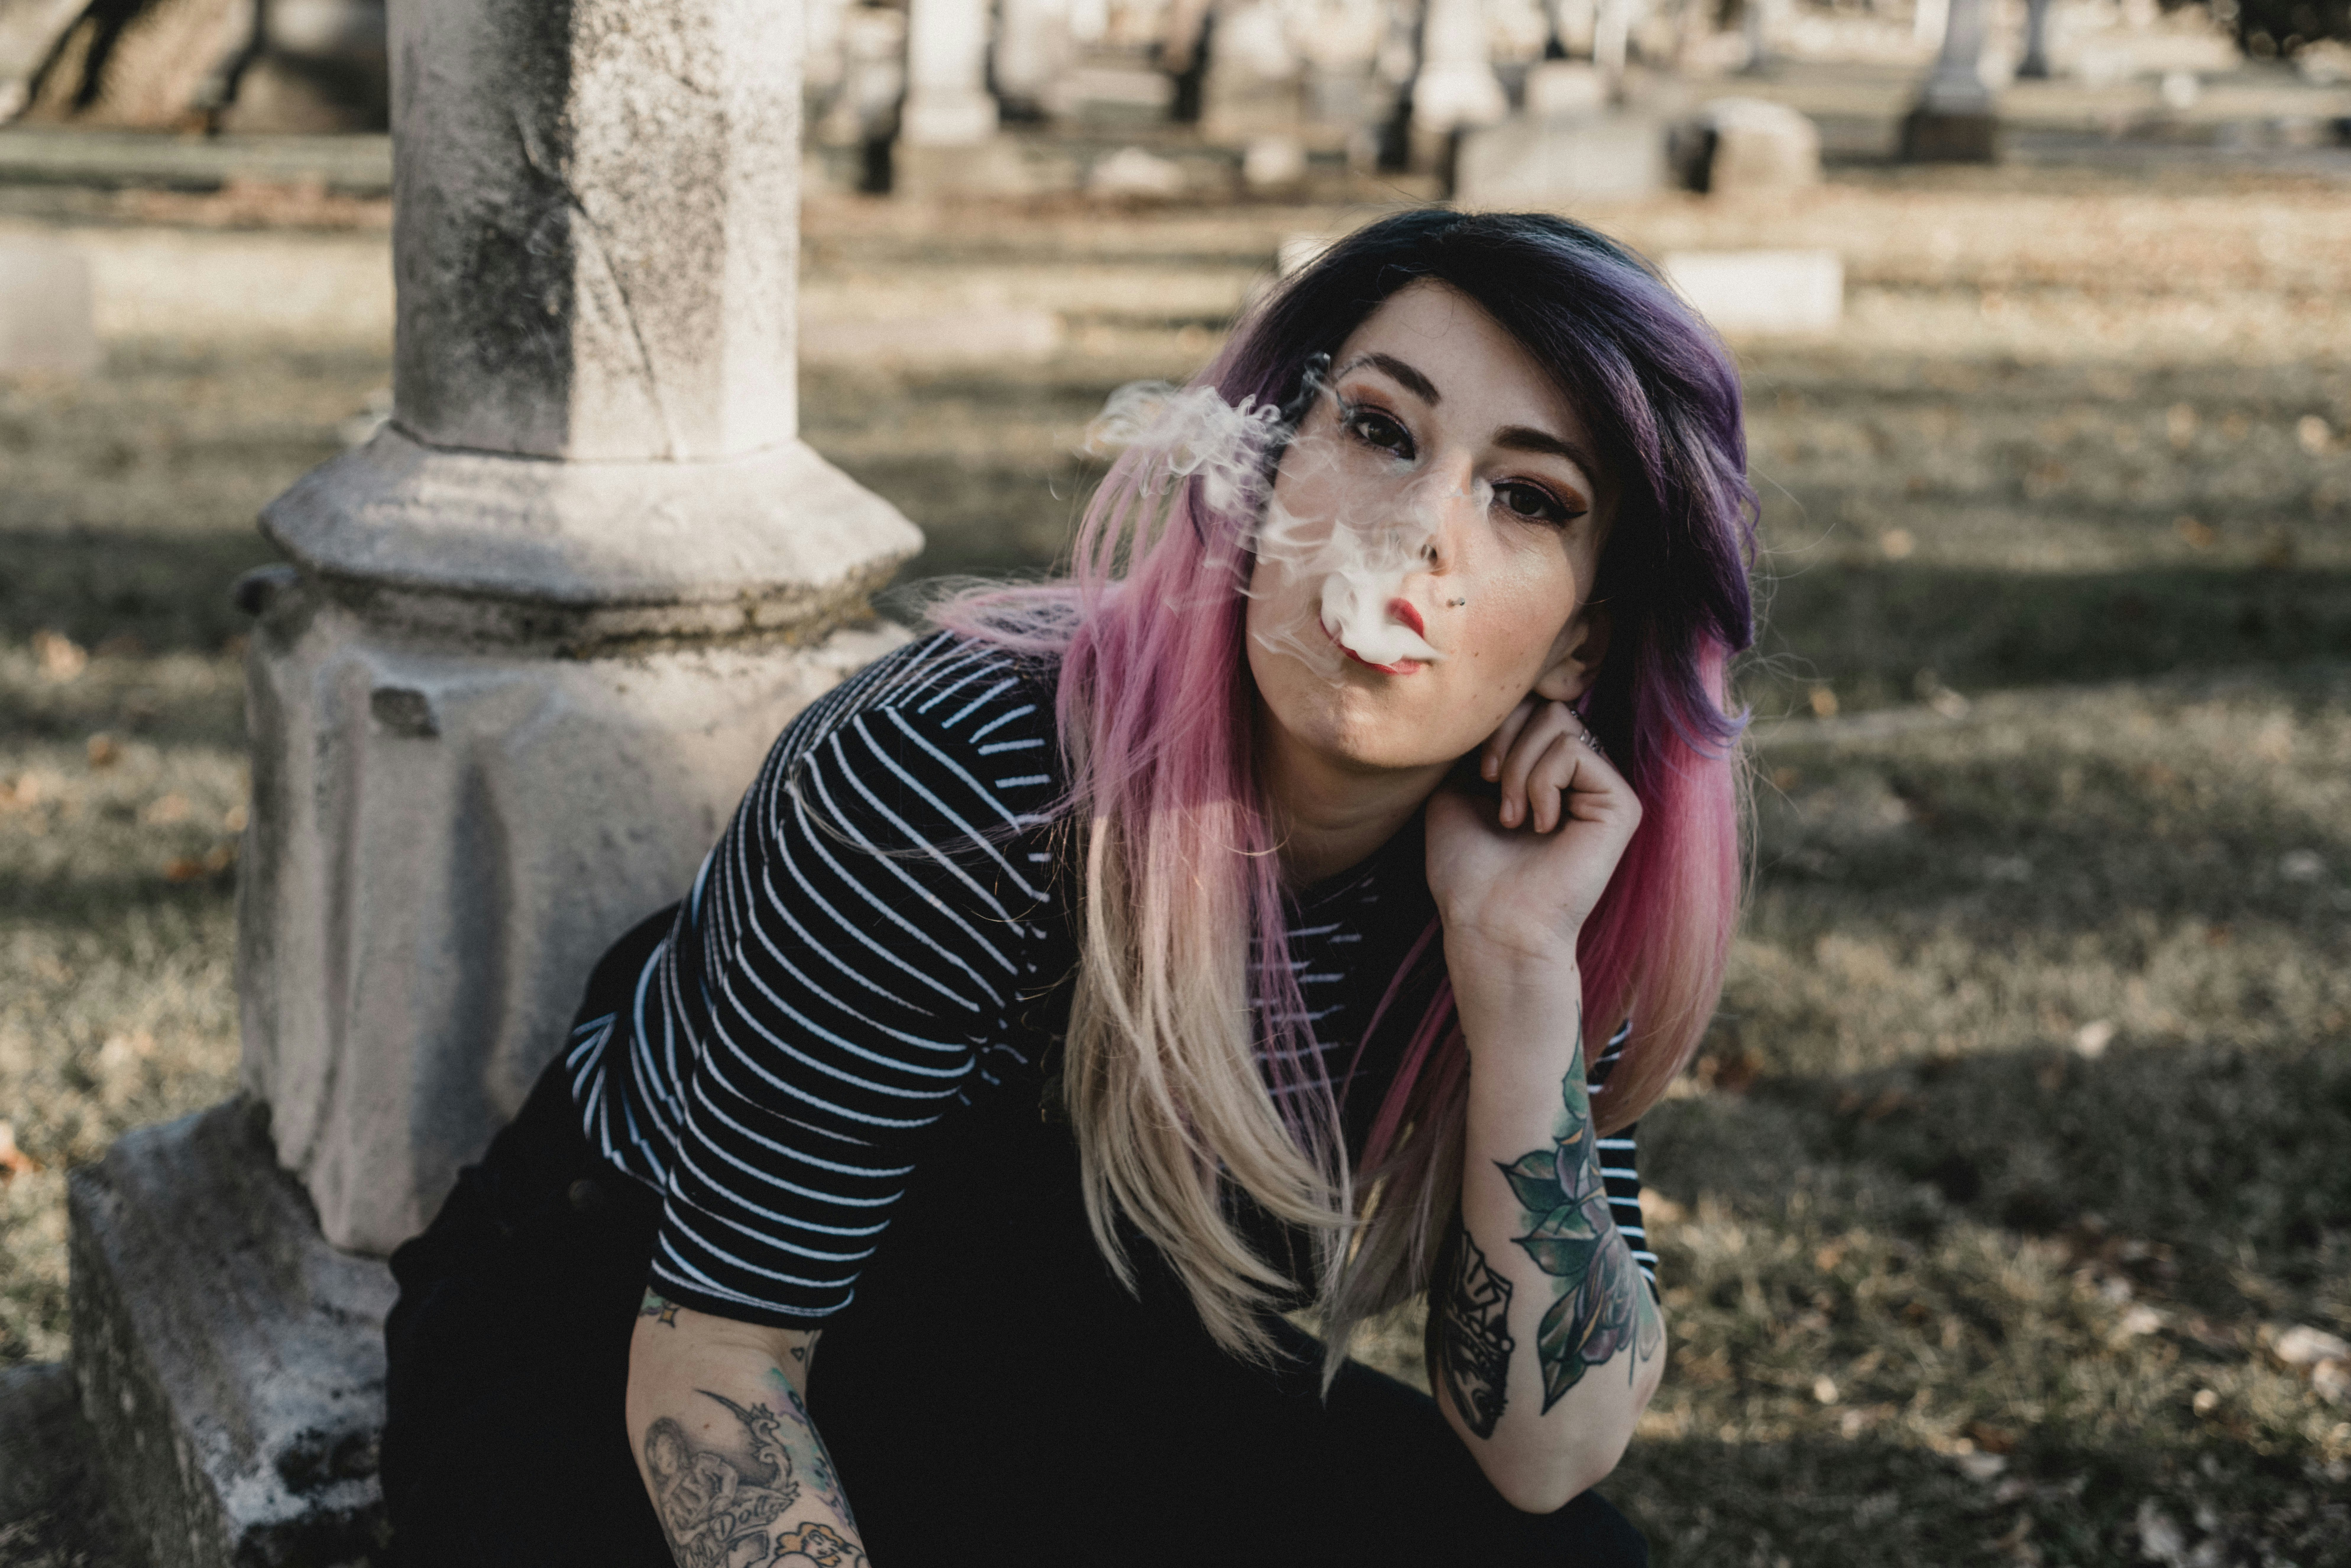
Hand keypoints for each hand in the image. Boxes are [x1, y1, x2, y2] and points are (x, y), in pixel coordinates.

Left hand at [1424, 698, 1641, 974]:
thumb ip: (1478, 744)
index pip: (1529, 708)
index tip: (1476, 771)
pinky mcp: (1621, 804)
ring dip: (1520, 767)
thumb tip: (1493, 702)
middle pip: (1547, 705)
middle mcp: (1580, 777)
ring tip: (1513, 816)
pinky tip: (1540, 825)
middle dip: (1504, 739)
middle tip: (1490, 787)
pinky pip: (1576, 750)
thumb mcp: (1454, 791)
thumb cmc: (1468, 870)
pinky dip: (1542, 782)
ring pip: (1561, 721)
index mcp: (1545, 772)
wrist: (1489, 922)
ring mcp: (1604, 789)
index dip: (1495, 725)